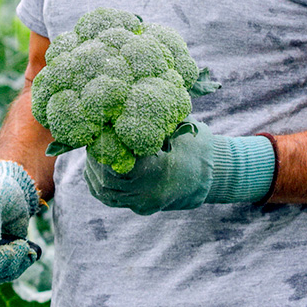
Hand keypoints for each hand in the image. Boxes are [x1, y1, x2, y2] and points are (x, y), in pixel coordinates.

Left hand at [83, 129, 274, 214]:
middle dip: (97, 157)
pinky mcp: (141, 208)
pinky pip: (110, 198)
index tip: (101, 130)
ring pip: (106, 191)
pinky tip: (95, 164)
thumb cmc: (197, 145)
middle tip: (92, 138)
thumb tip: (126, 98)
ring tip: (93, 148)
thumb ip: (155, 119)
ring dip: (94, 169)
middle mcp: (150, 193)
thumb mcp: (181, 126)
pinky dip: (98, 181)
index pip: (120, 162)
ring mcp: (144, 204)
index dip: (106, 146)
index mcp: (160, 172)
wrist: (215, 176)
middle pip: (107, 179)